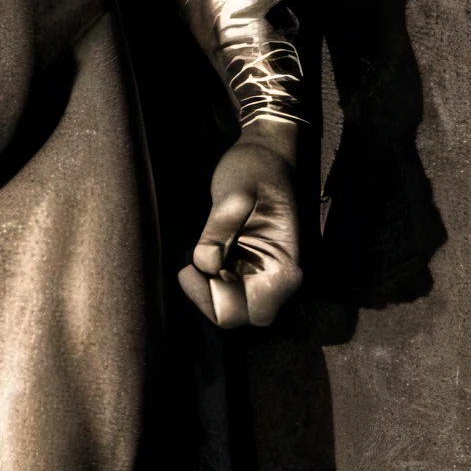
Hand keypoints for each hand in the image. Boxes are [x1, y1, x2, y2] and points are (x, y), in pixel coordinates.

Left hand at [180, 120, 301, 326]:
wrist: (264, 154)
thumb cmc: (254, 169)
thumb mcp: (235, 191)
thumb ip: (221, 227)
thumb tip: (206, 264)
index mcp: (283, 265)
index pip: (252, 311)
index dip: (218, 300)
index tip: (192, 270)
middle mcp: (276, 277)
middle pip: (240, 316)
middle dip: (210, 301)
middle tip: (187, 270)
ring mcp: (262, 273)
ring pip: (231, 307)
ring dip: (207, 291)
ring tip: (190, 262)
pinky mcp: (246, 266)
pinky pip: (225, 289)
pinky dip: (208, 281)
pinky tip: (198, 257)